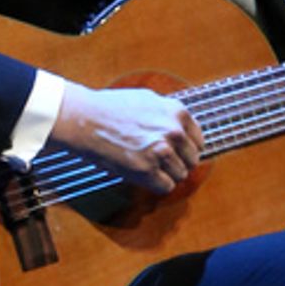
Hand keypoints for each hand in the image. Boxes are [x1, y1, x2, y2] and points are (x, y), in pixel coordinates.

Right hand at [52, 82, 203, 192]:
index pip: (199, 141)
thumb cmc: (111, 107)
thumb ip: (168, 114)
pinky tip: (146, 175)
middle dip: (179, 162)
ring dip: (167, 174)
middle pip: (192, 160)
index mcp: (177, 113)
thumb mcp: (148, 99)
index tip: (181, 153)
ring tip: (151, 167)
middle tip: (162, 162)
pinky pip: (166, 186)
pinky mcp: (146, 170)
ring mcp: (161, 152)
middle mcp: (173, 132)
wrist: (85, 119)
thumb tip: (182, 129)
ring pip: (180, 175)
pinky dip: (158, 184)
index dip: (188, 149)